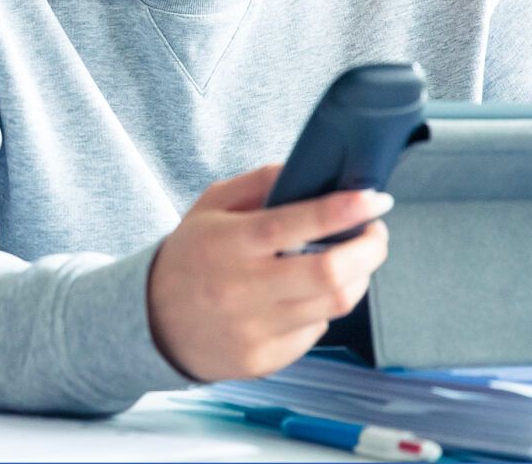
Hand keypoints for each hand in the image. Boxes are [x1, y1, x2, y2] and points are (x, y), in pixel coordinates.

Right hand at [146, 164, 392, 383]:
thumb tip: (312, 172)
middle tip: (375, 232)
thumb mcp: (210, 206)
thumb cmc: (190, 257)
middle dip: (370, 249)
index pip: (295, 225)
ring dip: (358, 277)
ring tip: (352, 259)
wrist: (155, 323)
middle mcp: (244, 289)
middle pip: (330, 274)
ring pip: (335, 304)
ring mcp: (256, 329)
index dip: (344, 210)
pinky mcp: (267, 359)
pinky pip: (317, 330)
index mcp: (230, 244)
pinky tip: (310, 293)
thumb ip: (259, 183)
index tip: (375, 199)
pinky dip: (324, 306)